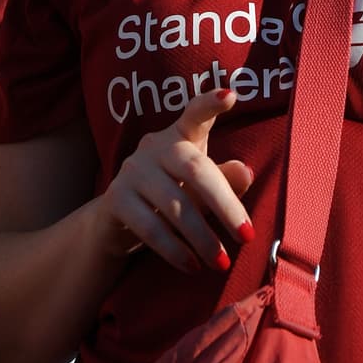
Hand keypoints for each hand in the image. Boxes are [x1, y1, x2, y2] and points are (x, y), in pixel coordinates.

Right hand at [99, 89, 254, 275]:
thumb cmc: (173, 195)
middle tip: (246, 236)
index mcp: (180, 135)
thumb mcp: (201, 187)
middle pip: (195, 169)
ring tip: (221, 261)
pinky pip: (150, 226)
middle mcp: (154, 145)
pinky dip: (174, 250)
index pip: (195, 113)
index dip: (211, 103)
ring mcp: (132, 170)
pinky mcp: (116, 198)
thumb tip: (247, 173)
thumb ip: (224, 180)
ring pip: (174, 204)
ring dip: (201, 238)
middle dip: (224, 205)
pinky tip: (192, 266)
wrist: (120, 223)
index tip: (231, 95)